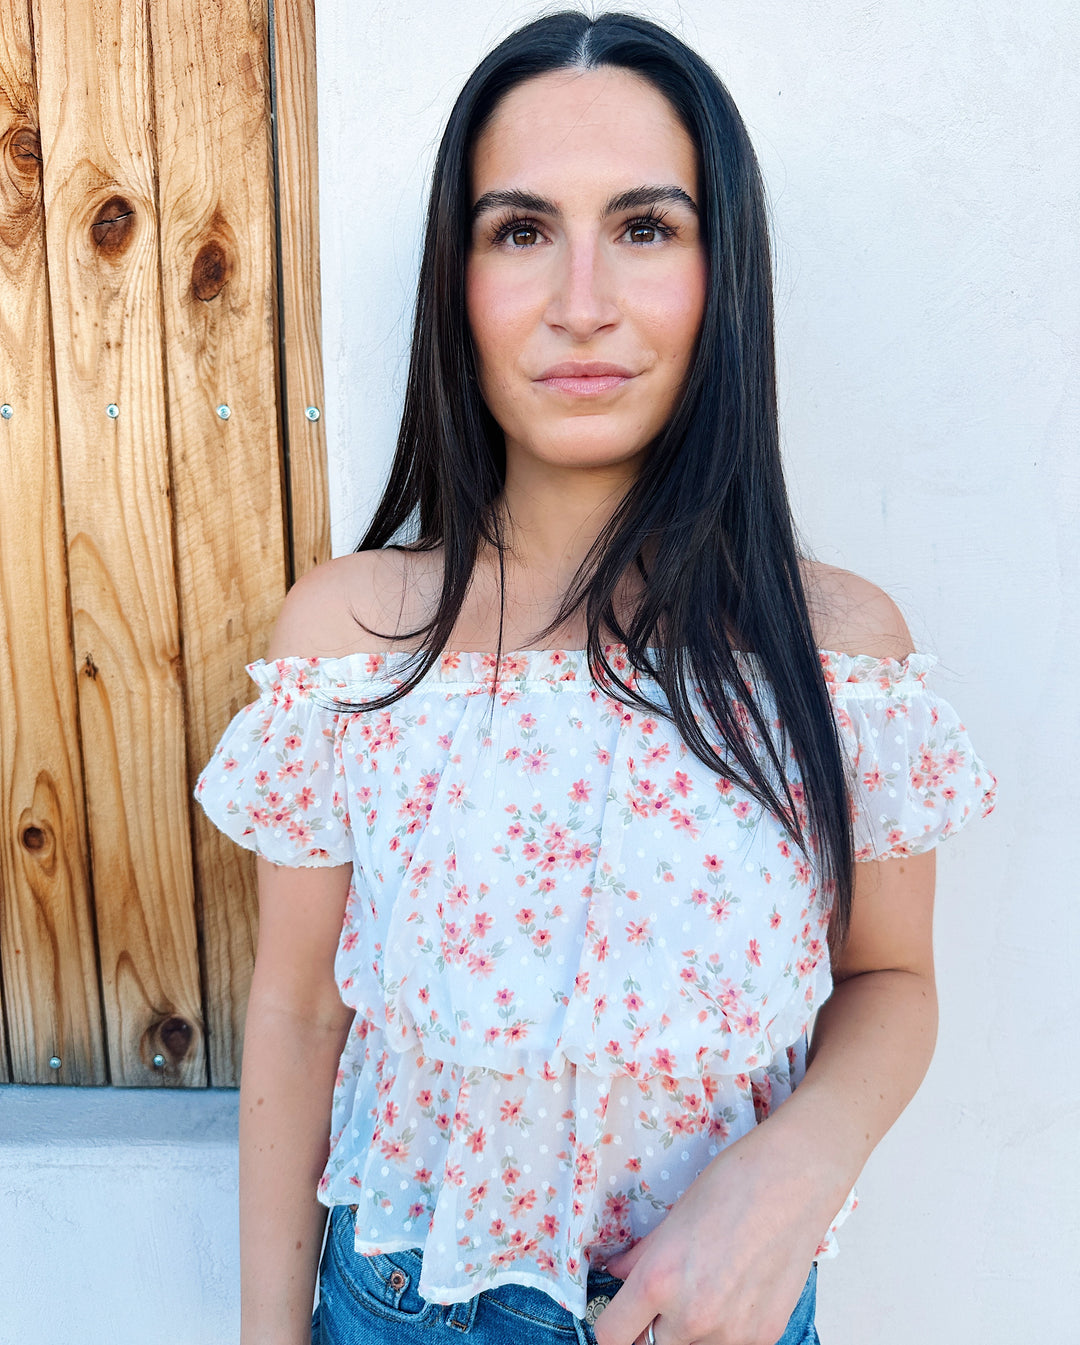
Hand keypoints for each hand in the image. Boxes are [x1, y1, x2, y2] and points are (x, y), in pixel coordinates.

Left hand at [592, 1123, 831, 1344]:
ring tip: (709, 1288)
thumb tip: (619, 1274)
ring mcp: (731, 1333)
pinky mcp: (764, 1337)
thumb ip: (642, 1257)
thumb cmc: (732, 1184)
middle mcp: (691, 1317)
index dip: (613, 1326)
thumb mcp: (673, 1217)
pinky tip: (737, 1292)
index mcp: (658, 1281)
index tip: (621, 1316)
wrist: (793, 1180)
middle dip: (654, 1327)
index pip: (611, 1336)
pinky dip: (726, 1330)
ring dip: (691, 1332)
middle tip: (669, 1297)